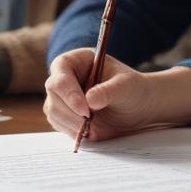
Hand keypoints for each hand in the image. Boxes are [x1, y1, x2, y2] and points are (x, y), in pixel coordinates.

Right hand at [43, 50, 161, 141]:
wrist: (138, 108)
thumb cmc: (132, 89)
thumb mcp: (126, 86)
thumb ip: (108, 91)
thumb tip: (90, 100)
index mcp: (77, 60)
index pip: (61, 70)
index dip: (69, 90)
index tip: (85, 109)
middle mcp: (66, 76)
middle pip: (53, 93)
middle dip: (71, 111)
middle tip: (91, 121)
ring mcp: (63, 96)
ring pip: (53, 111)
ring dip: (72, 123)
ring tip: (94, 126)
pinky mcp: (64, 114)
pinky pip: (59, 124)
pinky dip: (72, 131)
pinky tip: (90, 130)